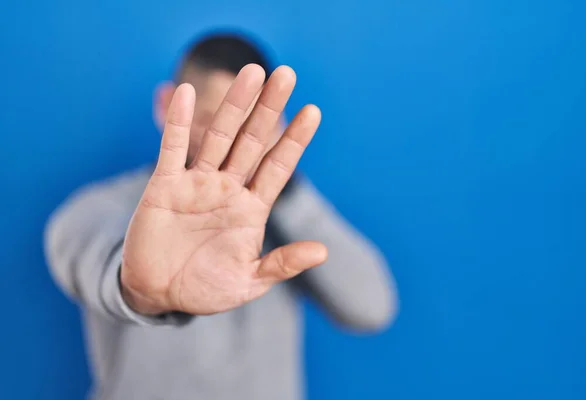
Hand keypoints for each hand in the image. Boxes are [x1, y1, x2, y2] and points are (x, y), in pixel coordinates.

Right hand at [121, 64, 327, 315]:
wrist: (159, 294)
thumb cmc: (206, 289)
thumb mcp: (248, 282)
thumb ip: (281, 264)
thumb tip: (323, 251)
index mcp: (251, 209)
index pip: (278, 167)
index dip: (295, 140)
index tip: (313, 111)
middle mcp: (228, 189)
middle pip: (253, 142)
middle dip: (269, 109)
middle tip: (286, 74)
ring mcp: (197, 184)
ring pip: (219, 137)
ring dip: (235, 106)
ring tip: (252, 72)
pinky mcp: (164, 186)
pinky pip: (172, 148)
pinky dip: (179, 123)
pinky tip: (188, 94)